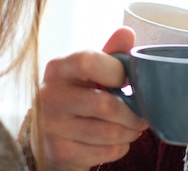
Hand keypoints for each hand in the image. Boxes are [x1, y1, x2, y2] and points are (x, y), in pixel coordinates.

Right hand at [34, 27, 148, 170]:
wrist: (45, 135)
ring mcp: (50, 127)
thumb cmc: (77, 95)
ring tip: (131, 127)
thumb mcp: (91, 71)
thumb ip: (110, 53)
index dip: (116, 71)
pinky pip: (106, 151)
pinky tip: (115, 140)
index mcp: (58, 69)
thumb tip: (126, 33)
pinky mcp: (58, 154)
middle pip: (106, 105)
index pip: (88, 61)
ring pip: (110, 132)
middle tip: (142, 114)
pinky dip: (120, 147)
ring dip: (130, 131)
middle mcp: (49, 97)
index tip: (127, 80)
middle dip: (133, 113)